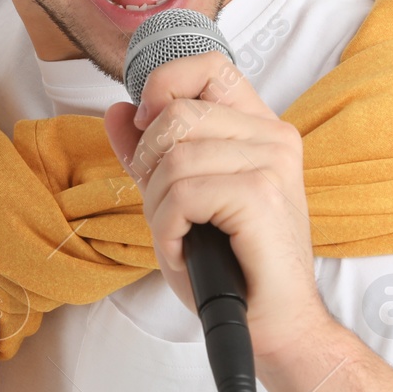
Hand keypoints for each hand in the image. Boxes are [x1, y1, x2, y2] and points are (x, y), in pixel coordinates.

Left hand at [102, 50, 326, 362]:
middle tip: (170, 212)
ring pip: (174, 157)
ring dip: (158, 207)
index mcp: (259, 129)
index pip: (208, 65)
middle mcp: (272, 136)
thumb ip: (151, 153)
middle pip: (176, 114)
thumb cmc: (232, 268)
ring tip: (181, 236)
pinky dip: (168, 231)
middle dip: (150, 167)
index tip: (147, 125)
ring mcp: (271, 162)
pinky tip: (185, 252)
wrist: (274, 325)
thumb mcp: (181, 201)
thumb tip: (118, 110)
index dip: (164, 83)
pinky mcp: (261, 194)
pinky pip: (182, 194)